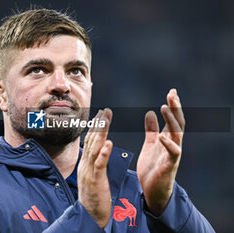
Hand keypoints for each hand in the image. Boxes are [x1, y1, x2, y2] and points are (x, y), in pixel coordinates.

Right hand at [78, 108, 112, 227]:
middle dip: (99, 124)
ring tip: (106, 119)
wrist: (88, 215)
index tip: (101, 115)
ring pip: (95, 148)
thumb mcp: (92, 177)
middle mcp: (85, 164)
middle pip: (92, 140)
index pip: (90, 141)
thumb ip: (94, 164)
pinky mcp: (95, 180)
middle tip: (105, 110)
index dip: (96, 127)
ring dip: (101, 133)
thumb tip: (98, 152)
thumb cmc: (93, 197)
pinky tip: (109, 143)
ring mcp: (89, 172)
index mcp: (86, 163)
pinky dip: (104, 153)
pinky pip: (100, 165)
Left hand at [137, 89, 184, 215]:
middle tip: (172, 94)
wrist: (151, 189)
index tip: (171, 92)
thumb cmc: (152, 167)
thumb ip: (151, 129)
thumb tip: (150, 112)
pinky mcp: (169, 165)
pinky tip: (163, 136)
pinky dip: (168, 144)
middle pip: (177, 123)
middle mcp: (173, 144)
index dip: (173, 106)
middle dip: (175, 108)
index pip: (173, 119)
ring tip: (165, 108)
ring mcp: (172, 155)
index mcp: (168, 139)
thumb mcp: (150, 144)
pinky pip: (172, 153)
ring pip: (177, 135)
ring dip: (171, 121)